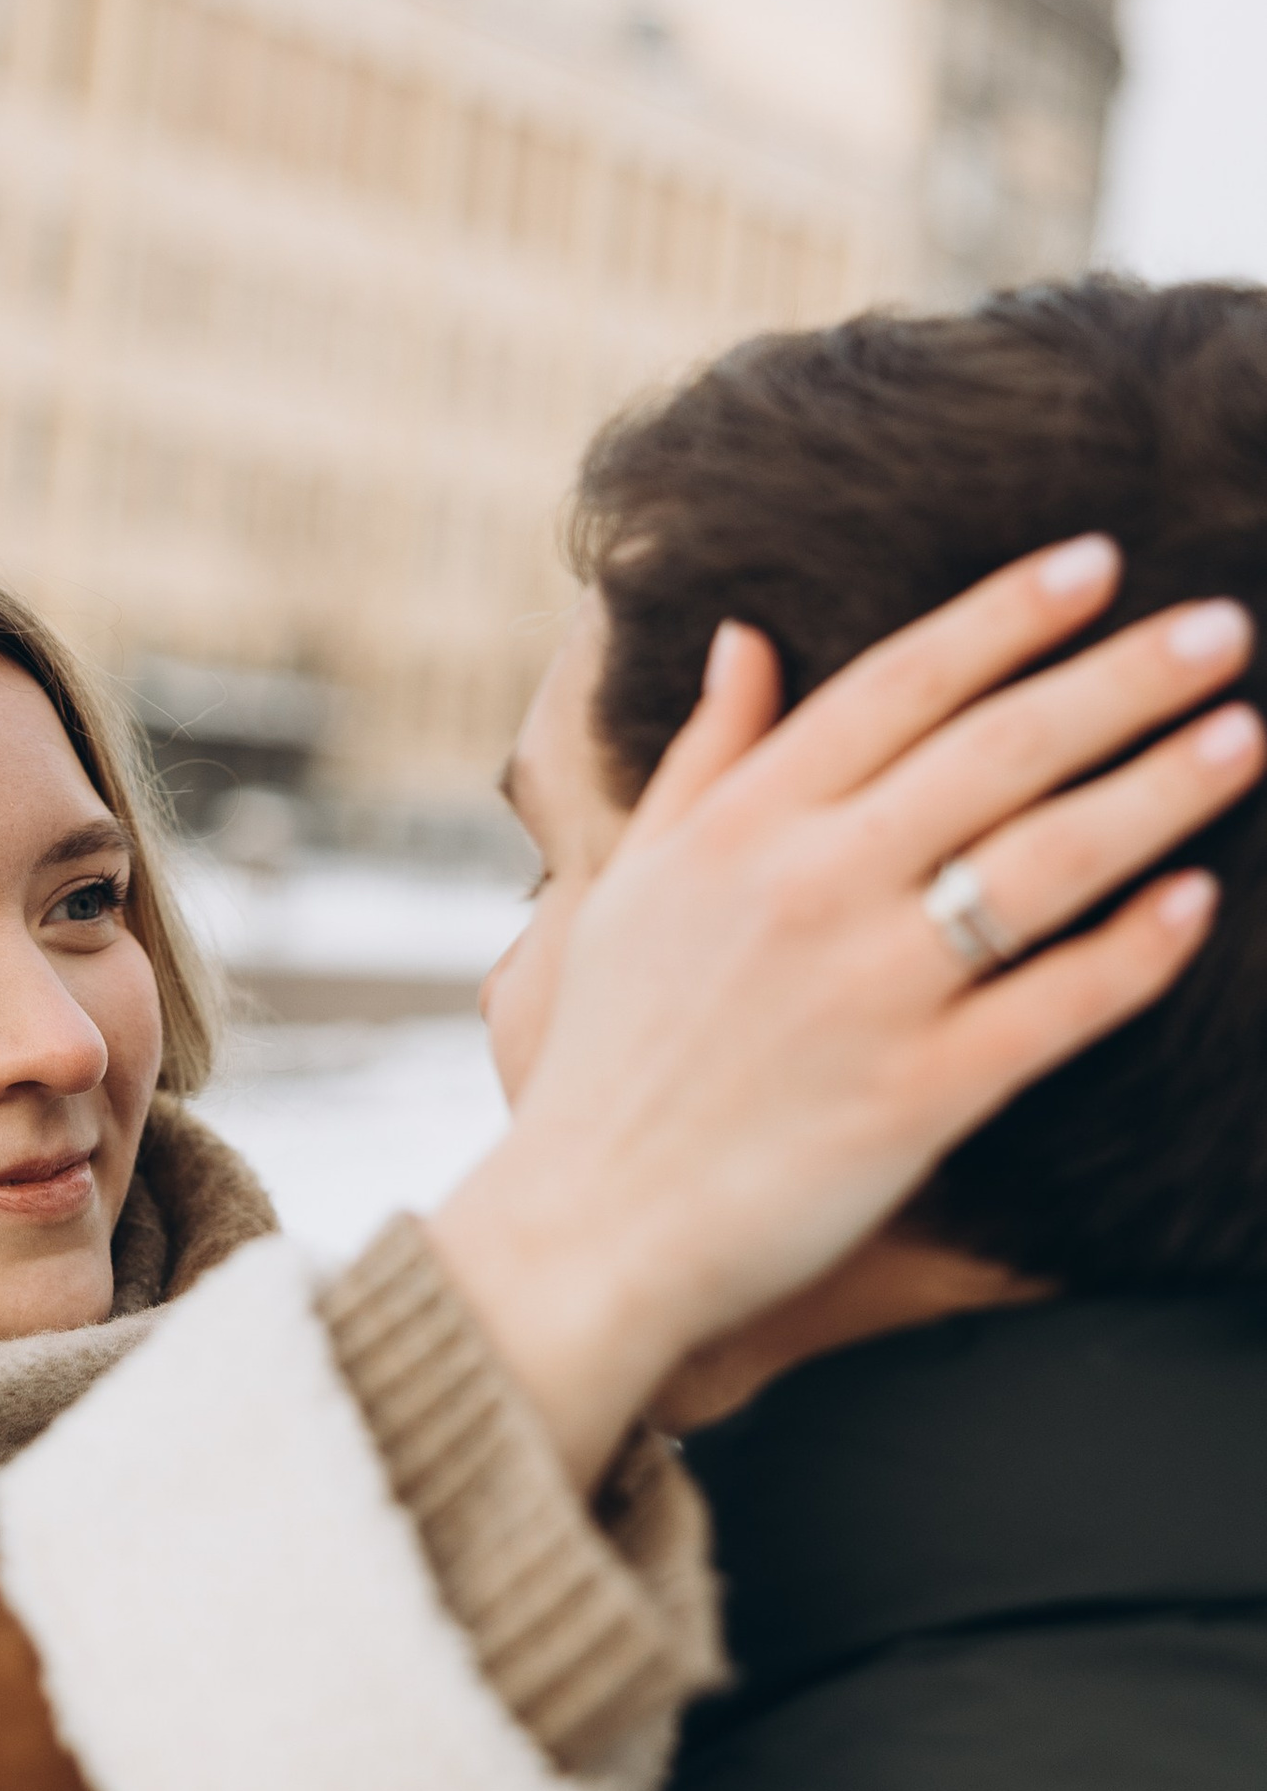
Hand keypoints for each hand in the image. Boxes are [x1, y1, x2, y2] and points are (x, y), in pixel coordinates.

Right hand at [428, 538, 1261, 1480]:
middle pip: (996, 749)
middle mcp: (808, 886)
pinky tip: (1197, 902)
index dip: (1006, 616)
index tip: (1097, 562)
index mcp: (740, 825)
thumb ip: (706, 756)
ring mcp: (868, 990)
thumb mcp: (631, 882)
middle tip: (1222, 627)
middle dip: (1121, 677)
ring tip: (1240, 733)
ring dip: (1157, 789)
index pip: (898, 684)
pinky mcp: (916, 1094)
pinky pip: (1052, 1004)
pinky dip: (1132, 952)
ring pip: (1044, 861)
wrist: (588, 1229)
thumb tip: (748, 636)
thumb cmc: (612, 1056)